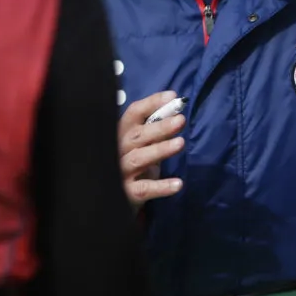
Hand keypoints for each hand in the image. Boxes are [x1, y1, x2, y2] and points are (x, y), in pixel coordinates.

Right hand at [119, 90, 185, 208]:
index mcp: (122, 133)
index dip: (152, 103)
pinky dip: (161, 187)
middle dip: (159, 127)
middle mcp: (117, 149)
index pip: (134, 112)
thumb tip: (176, 112)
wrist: (114, 199)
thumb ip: (154, 131)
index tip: (173, 96)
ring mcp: (120, 172)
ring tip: (180, 143)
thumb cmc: (132, 166)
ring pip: (139, 158)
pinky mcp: (126, 193)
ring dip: (160, 149)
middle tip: (181, 120)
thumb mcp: (141, 146)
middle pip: (137, 135)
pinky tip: (178, 184)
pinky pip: (144, 189)